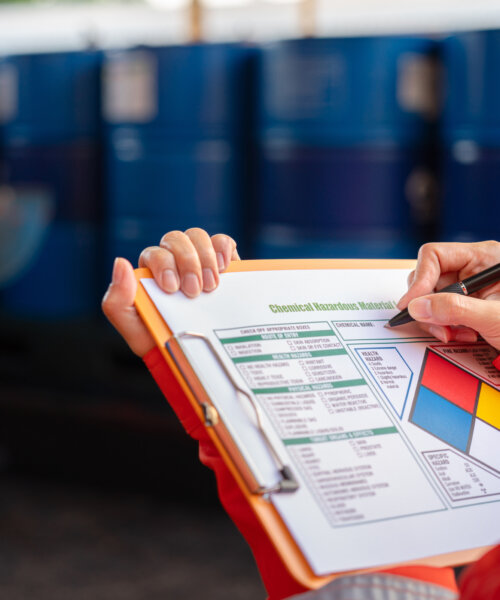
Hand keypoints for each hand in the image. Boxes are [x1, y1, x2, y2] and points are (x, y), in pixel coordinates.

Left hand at [102, 229, 239, 356]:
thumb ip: (117, 299)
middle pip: (177, 239)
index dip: (164, 264)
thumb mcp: (132, 326)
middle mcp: (174, 259)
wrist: (192, 353)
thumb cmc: (160, 338)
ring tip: (211, 286)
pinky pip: (222, 242)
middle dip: (187, 262)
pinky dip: (223, 249)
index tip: (172, 288)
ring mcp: (199, 259)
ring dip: (205, 258)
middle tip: (194, 291)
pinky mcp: (222, 264)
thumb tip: (120, 263)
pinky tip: (224, 267)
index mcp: (151, 270)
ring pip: (198, 236)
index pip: (155, 253)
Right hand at [397, 241, 499, 349]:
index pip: (434, 256)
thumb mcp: (495, 317)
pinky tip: (463, 335)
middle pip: (429, 278)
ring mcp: (469, 288)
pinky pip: (441, 313)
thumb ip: (456, 309)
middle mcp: (473, 268)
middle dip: (429, 306)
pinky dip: (446, 327)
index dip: (420, 280)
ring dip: (437, 320)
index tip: (412, 305)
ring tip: (456, 335)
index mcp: (484, 257)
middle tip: (438, 328)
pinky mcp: (467, 306)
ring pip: (431, 298)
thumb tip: (417, 306)